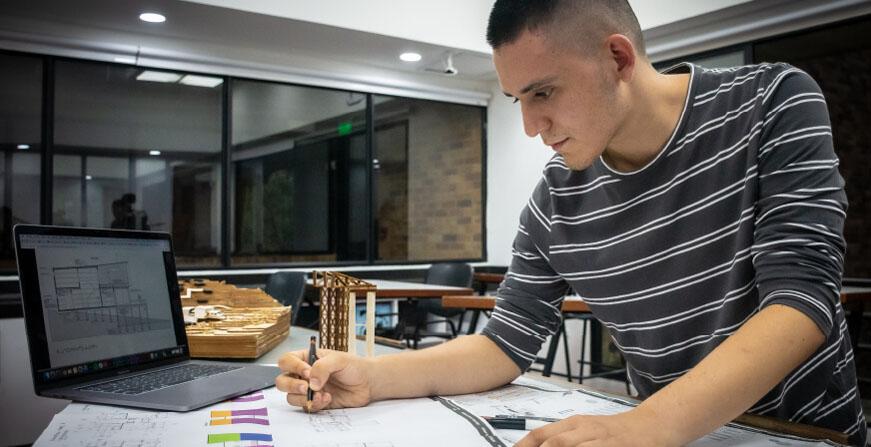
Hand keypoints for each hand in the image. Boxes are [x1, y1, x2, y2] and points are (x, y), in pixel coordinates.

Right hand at [275, 348, 374, 411]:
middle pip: (282, 381)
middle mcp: (303, 375)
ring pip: (291, 397)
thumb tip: (311, 383)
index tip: (308, 371)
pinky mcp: (315, 403)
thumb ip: (323, 367)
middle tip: (307, 387)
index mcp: (306, 359)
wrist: (367, 383)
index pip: (286, 361)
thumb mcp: (339, 360)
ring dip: (304, 397)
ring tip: (322, 394)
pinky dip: (315, 404)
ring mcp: (308, 390)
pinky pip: (306, 407)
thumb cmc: (353, 366)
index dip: (293, 367)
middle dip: (292, 385)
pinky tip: (328, 399)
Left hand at [515, 408, 674, 446]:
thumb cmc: (617, 431)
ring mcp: (602, 439)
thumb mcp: (588, 430)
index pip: (541, 434)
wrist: (654, 424)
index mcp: (574, 424)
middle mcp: (585, 430)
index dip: (523, 446)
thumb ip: (566, 439)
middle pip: (554, 443)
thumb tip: (541, 446)